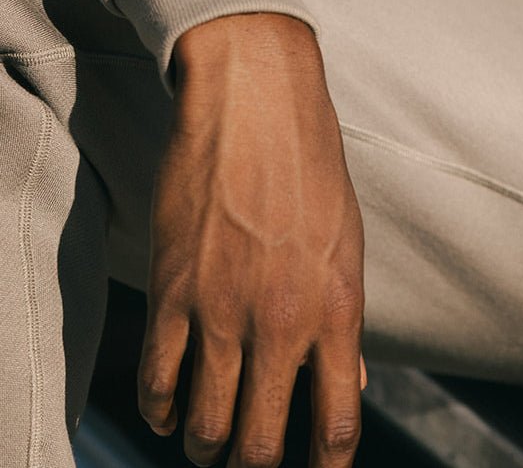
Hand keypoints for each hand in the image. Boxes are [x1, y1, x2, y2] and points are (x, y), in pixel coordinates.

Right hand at [137, 13, 365, 467]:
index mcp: (337, 309)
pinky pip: (158, 381)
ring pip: (205, 426)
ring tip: (209, 435)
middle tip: (251, 456)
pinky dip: (161, 408)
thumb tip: (352, 381)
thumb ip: (345, 319)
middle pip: (262, 446)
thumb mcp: (347, 242)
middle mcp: (282, 322)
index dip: (329, 465)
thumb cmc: (311, 165)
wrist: (256, 101)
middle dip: (255, 464)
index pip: (337, 425)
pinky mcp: (173, 292)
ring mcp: (223, 311)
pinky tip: (168, 406)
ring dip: (206, 442)